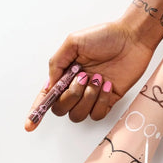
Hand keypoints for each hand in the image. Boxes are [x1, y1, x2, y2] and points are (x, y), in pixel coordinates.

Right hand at [25, 19, 153, 130]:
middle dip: (70, 96)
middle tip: (83, 77)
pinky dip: (101, 101)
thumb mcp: (74, 42)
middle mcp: (77, 87)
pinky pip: (98, 113)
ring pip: (79, 114)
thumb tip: (50, 85)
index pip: (48, 96)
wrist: (132, 39)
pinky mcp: (109, 100)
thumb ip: (58, 63)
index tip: (30, 125)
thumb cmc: (105, 36)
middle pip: (61, 109)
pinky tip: (107, 84)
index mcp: (65, 73)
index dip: (37, 111)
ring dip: (87, 98)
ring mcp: (93, 95)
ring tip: (98, 78)